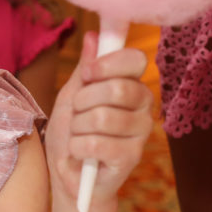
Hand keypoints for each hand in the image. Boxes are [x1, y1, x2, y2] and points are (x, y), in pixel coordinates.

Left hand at [46, 31, 152, 204]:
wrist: (68, 176)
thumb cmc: (71, 133)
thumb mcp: (72, 95)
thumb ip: (86, 68)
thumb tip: (93, 35)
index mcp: (132, 85)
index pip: (135, 60)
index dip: (107, 64)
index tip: (87, 74)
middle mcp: (144, 106)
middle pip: (117, 88)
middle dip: (83, 101)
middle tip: (76, 114)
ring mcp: (141, 133)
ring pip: (103, 117)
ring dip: (77, 128)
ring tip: (77, 135)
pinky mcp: (132, 157)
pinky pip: (98, 143)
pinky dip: (78, 147)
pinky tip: (81, 153)